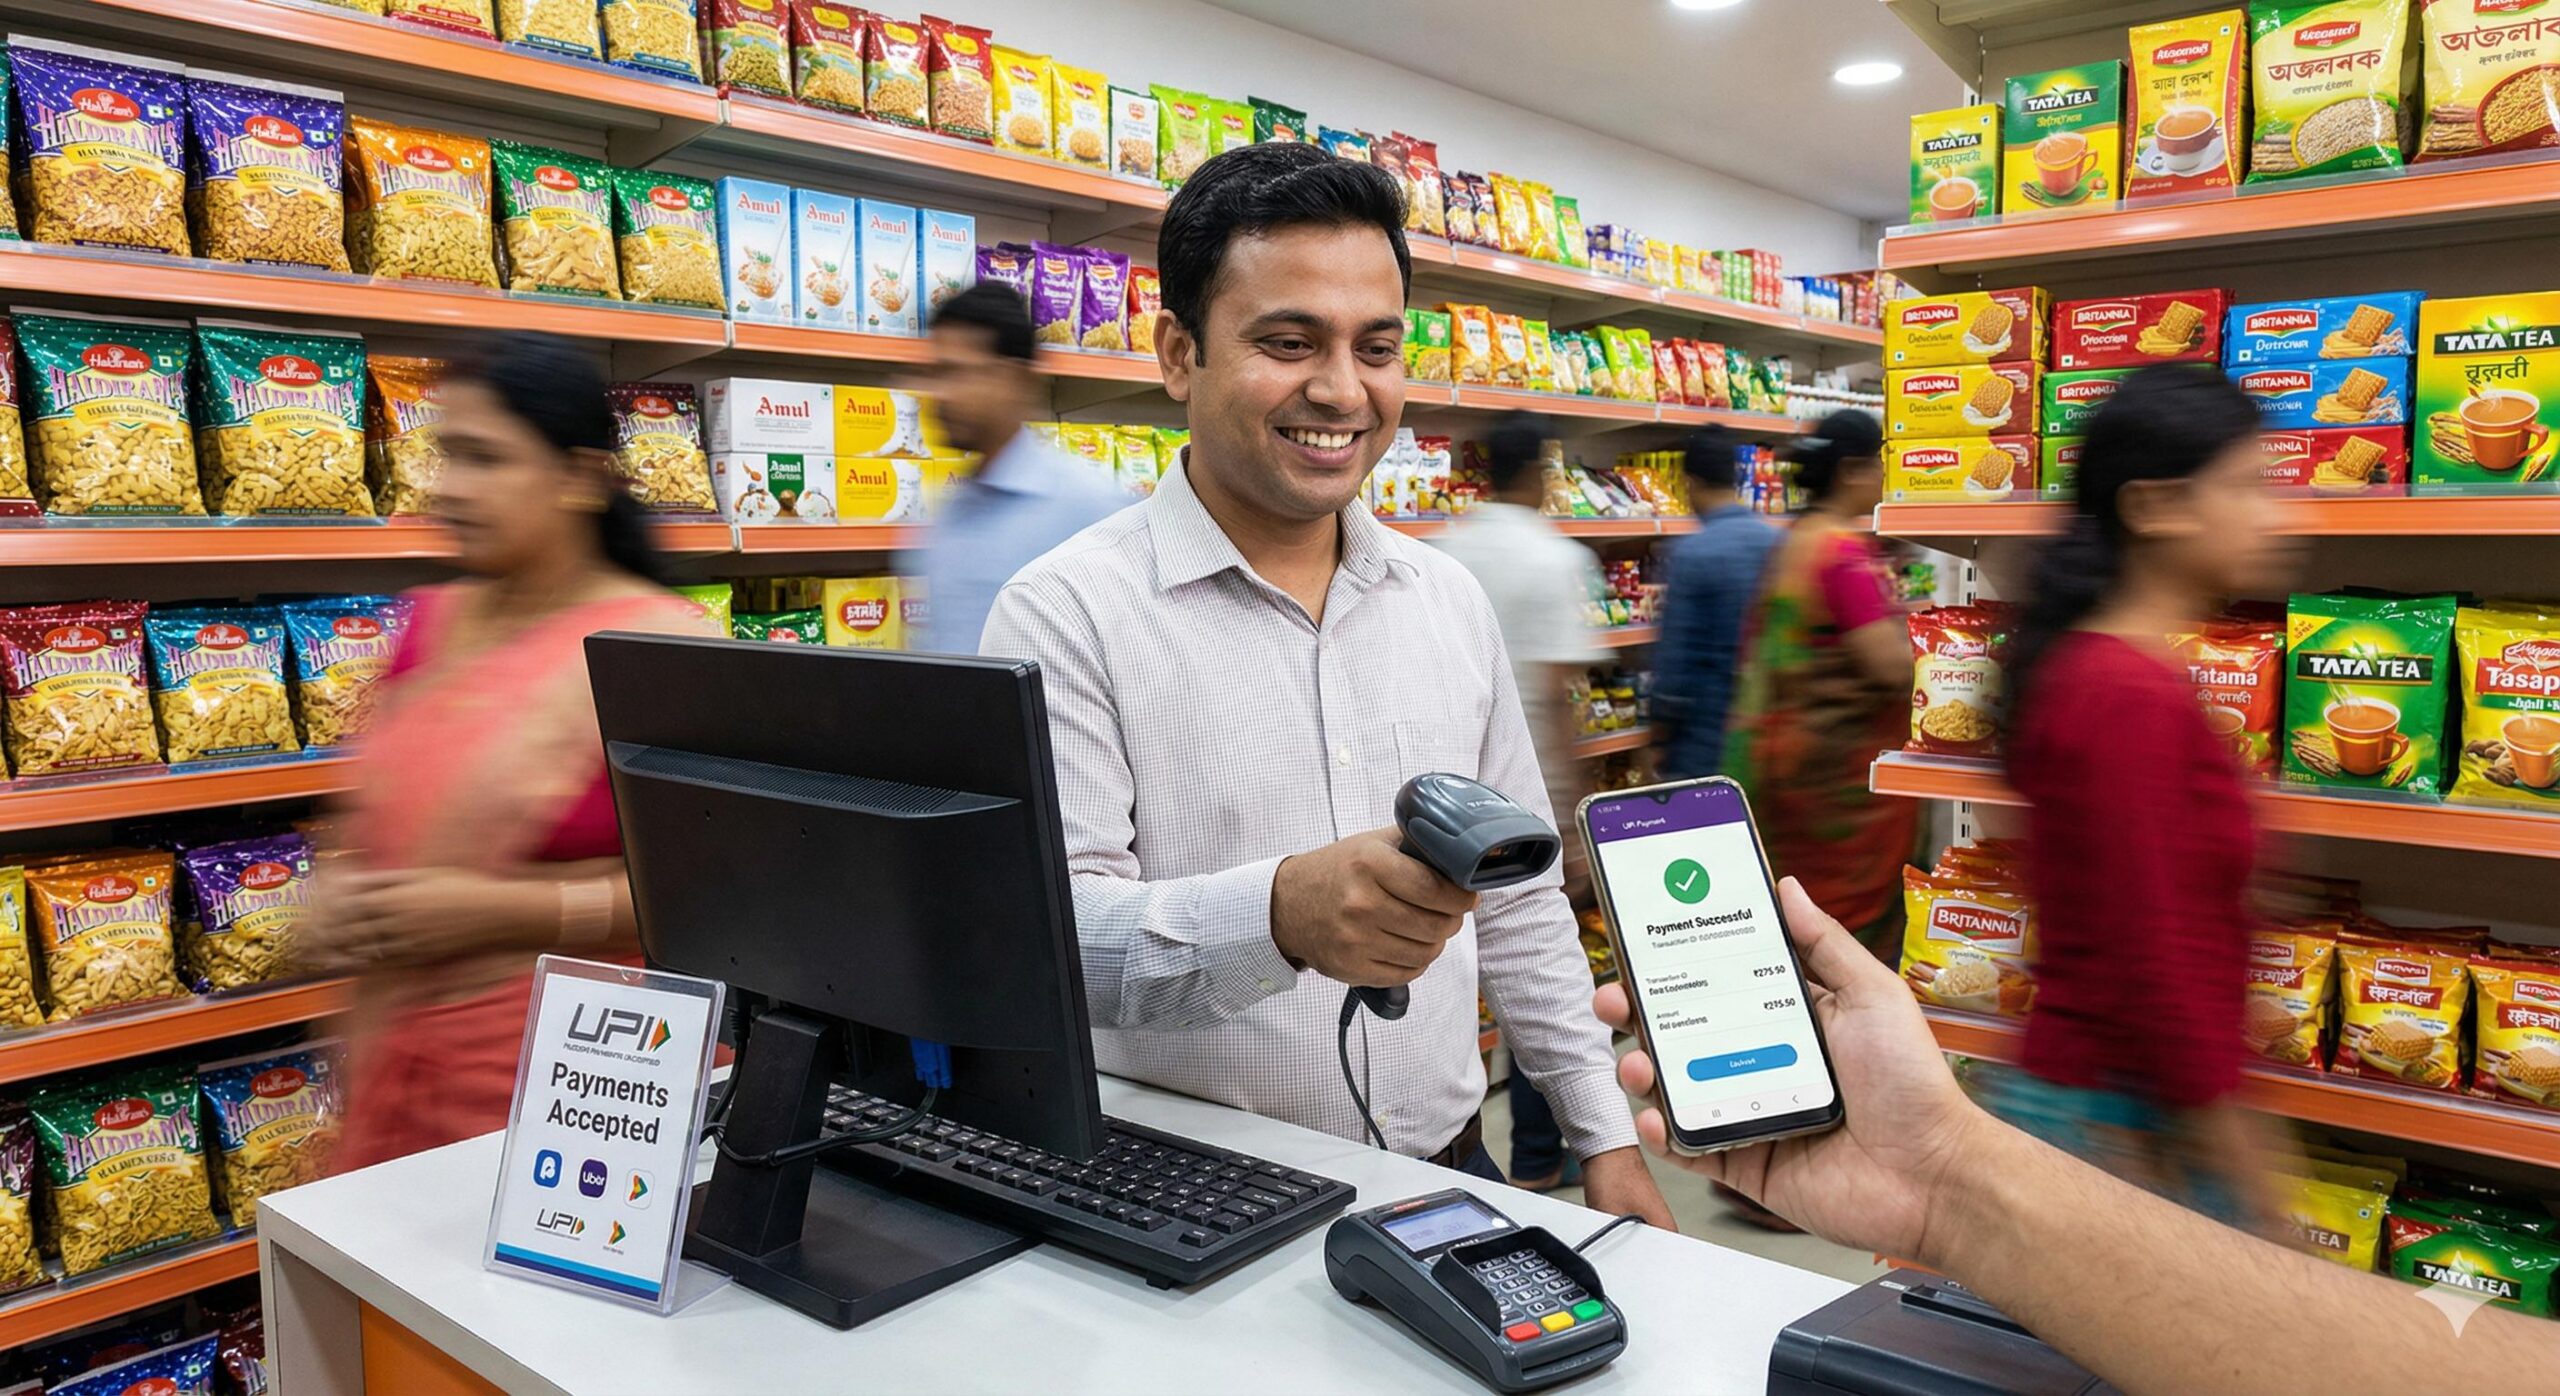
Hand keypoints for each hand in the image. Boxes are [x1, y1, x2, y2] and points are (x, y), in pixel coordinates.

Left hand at [308, 866, 556, 970]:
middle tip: (303, 939)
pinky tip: (352, 964)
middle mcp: (397, 917)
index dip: (329, 907)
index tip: (312, 910)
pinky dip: (364, 962)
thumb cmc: (464, 887)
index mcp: (396, 893)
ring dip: (339, 951)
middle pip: (351, 926)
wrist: (495, 913)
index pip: (352, 900)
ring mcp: (407, 938)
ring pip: (364, 947)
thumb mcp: (428, 874)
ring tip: (318, 955)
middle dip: (325, 932)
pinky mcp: (419, 954)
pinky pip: (385, 960)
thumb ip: (394, 878)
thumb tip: (364, 880)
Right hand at [1270, 828, 1477, 987]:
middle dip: (1452, 919)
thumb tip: (1462, 855)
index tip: (1467, 895)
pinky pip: (1406, 974)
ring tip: (1427, 928)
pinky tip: (1407, 945)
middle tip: (1450, 912)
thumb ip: (1414, 843)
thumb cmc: (1337, 871)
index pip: (1435, 889)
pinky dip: (1416, 961)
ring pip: (1425, 952)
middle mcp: (1361, 904)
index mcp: (1369, 864)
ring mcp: (1355, 941)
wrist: (1287, 905)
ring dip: (1435, 942)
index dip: (1461, 896)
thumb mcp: (1371, 843)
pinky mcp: (1352, 969)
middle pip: (1435, 925)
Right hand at [1595, 877, 1988, 1265]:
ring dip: (1644, 1070)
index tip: (1646, 944)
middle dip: (1642, 1013)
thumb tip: (1788, 889)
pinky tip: (1656, 1116)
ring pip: (1679, 1086)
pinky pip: (1691, 1146)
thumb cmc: (1914, 1087)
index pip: (1724, 982)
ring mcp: (1753, 1111)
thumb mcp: (1872, 994)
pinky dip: (1665, 1133)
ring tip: (1636, 1060)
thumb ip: (1824, 943)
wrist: (1932, 1176)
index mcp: (1794, 1018)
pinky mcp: (1746, 1161)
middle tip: (1616, 999)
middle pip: (1687, 1031)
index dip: (1682, 965)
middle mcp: (1767, 1062)